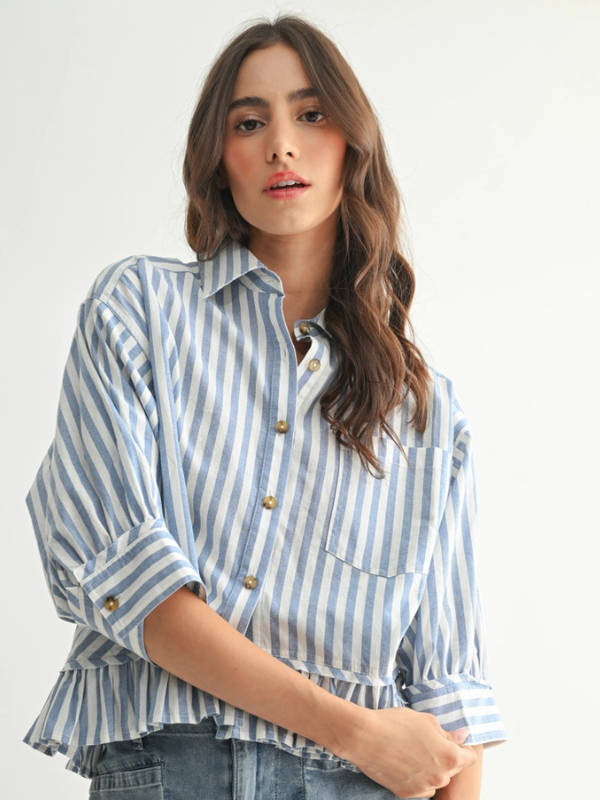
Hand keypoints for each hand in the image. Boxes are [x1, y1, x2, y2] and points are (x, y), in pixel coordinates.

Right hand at [336, 706, 475, 798]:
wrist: (365, 737)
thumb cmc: (395, 724)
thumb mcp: (426, 720)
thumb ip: (447, 733)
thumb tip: (462, 737)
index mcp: (449, 757)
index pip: (469, 757)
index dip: (463, 747)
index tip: (454, 741)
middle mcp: (440, 777)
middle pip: (452, 769)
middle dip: (445, 756)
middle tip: (427, 741)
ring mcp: (423, 788)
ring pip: (436, 779)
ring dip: (431, 768)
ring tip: (413, 751)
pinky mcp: (406, 793)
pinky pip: (421, 786)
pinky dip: (417, 777)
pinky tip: (404, 762)